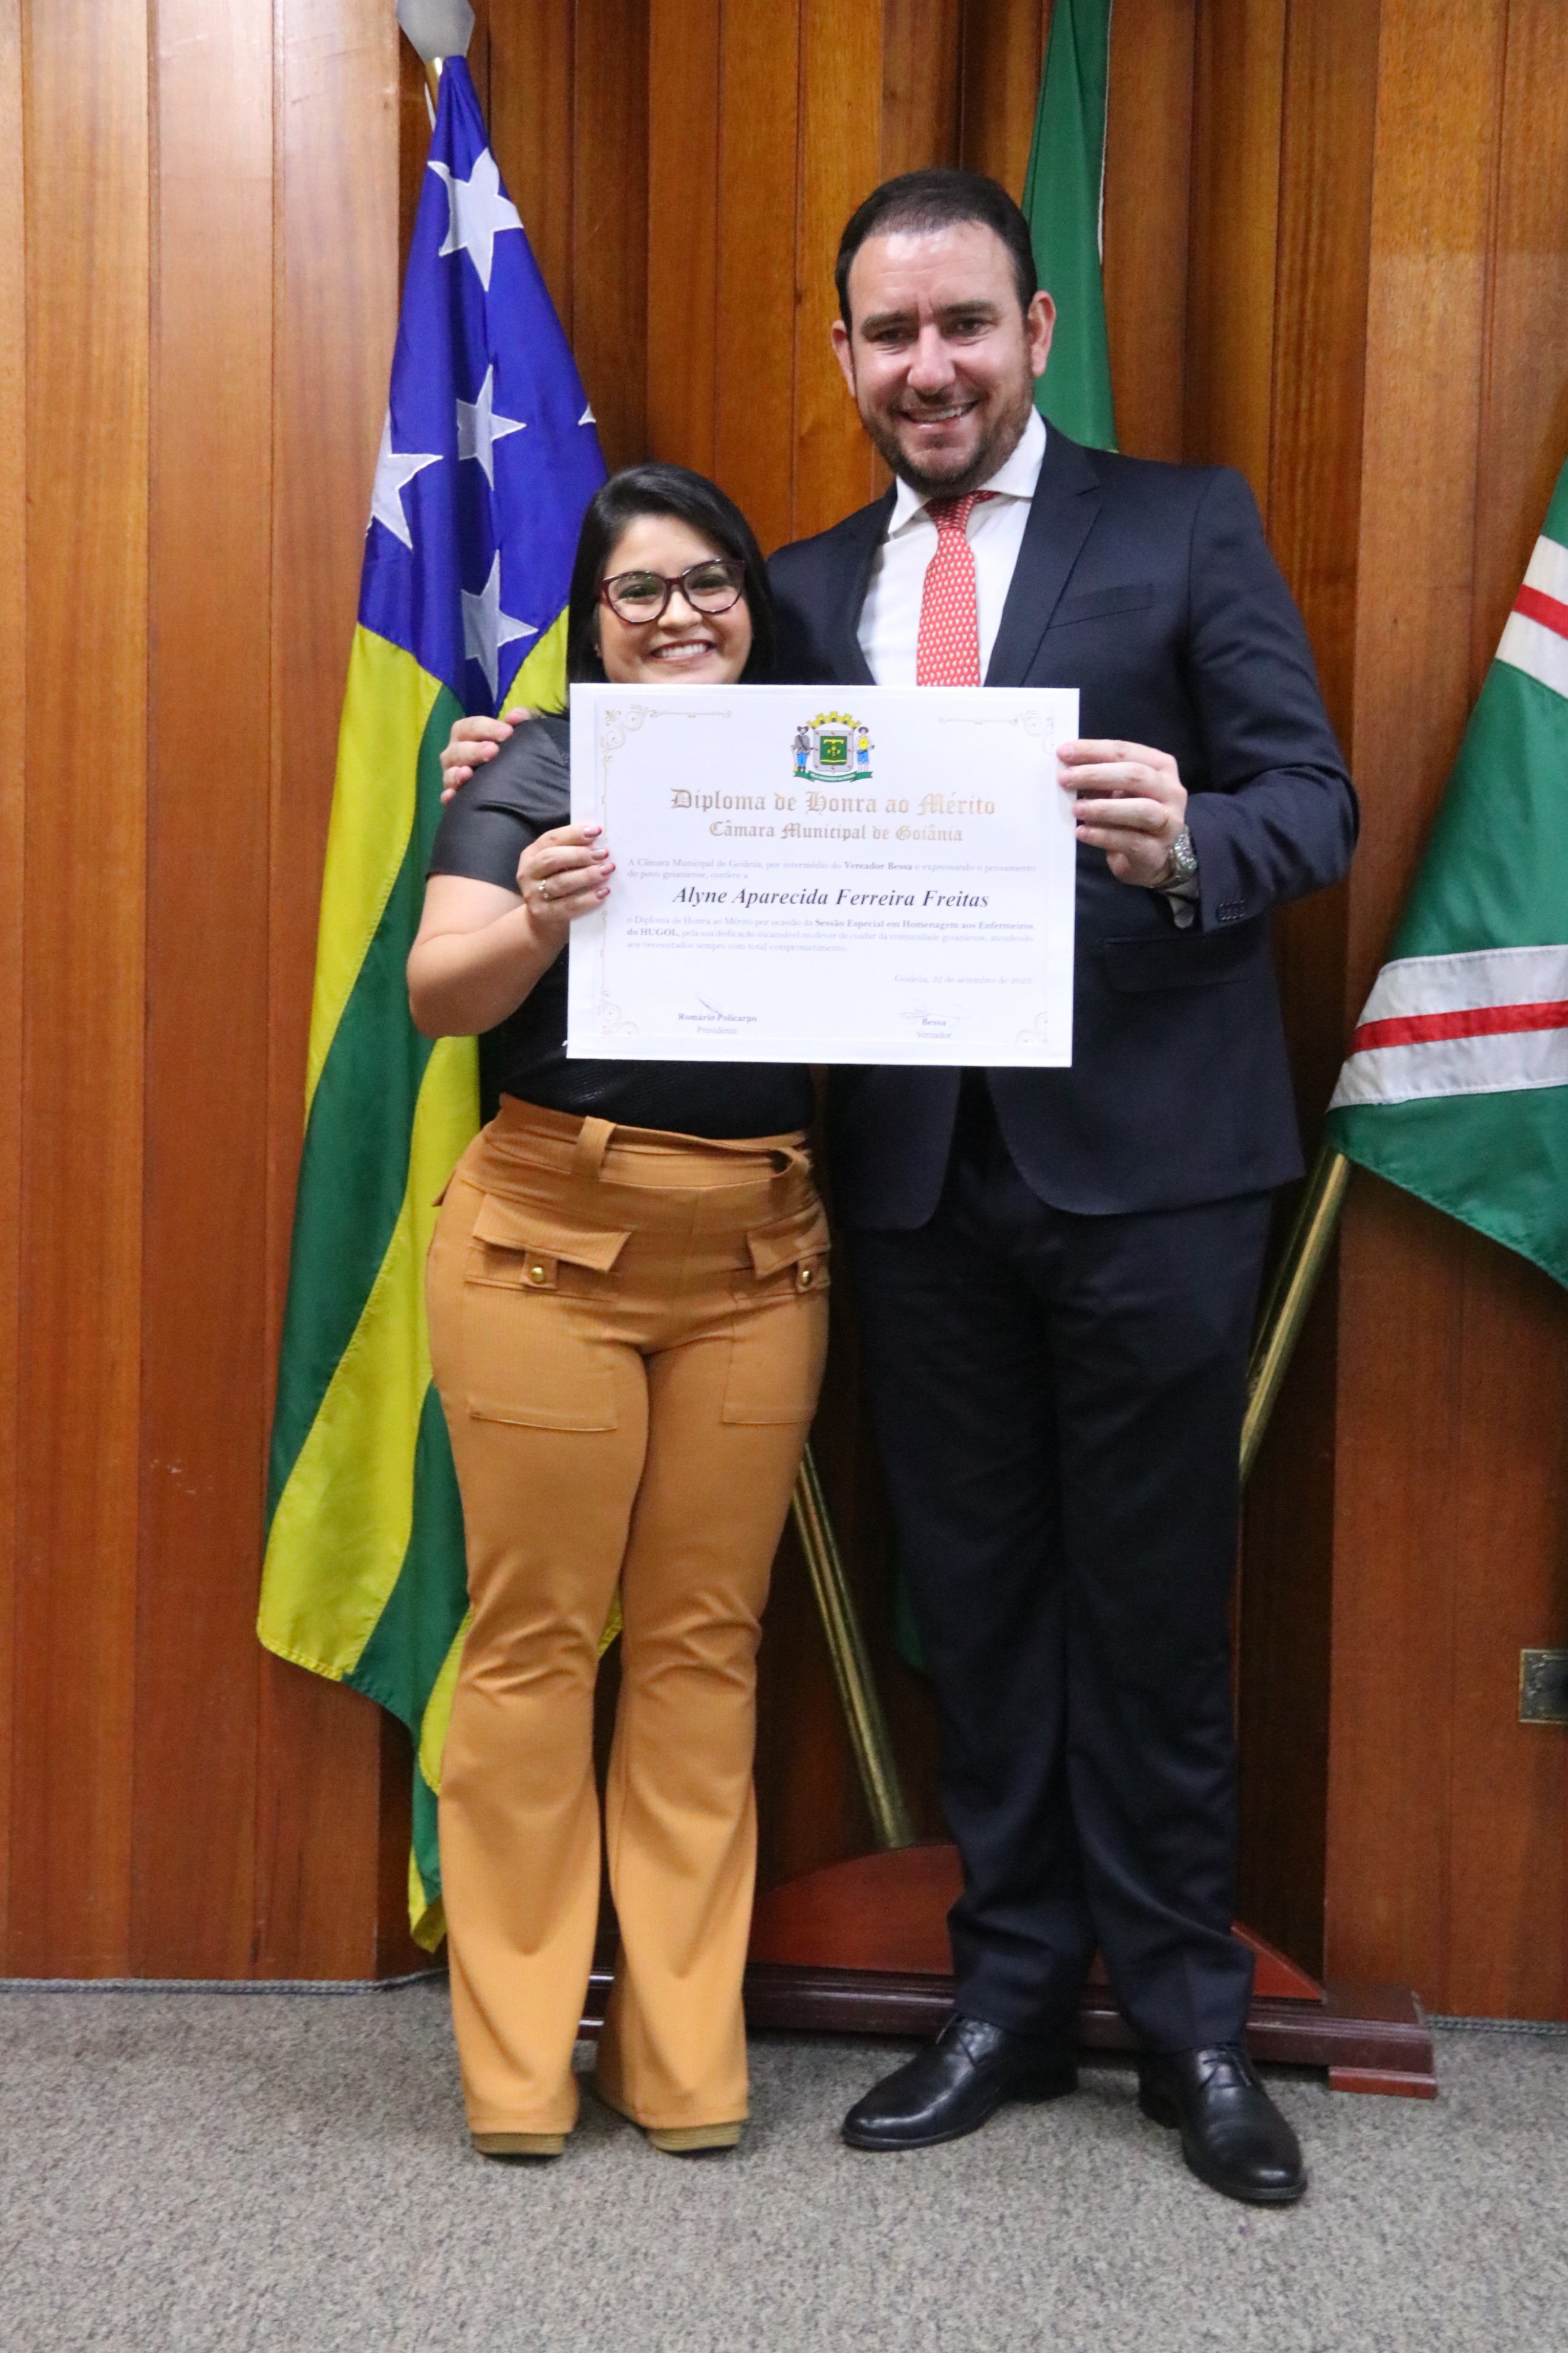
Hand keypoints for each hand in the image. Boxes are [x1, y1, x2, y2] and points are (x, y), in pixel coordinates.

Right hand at [439, 707, 534, 801]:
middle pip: (458, 750)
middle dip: (475, 750)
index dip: (487, 728)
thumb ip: (520, 719)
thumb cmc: (507, 751)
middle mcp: (455, 755)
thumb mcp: (515, 733)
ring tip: (468, 773)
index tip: (508, 732)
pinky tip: (452, 796)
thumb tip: (515, 717)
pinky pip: (446, 798)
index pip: (470, 727)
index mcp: (466, 736)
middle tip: (493, 751)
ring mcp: (452, 777)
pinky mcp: (454, 798)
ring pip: (449, 773)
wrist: (510, 782)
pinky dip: (448, 796)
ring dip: (457, 773)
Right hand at [516, 824, 612, 934]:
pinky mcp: (543, 913)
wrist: (544, 919)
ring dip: (587, 875)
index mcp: (531, 854)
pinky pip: (568, 905)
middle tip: (603, 854)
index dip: (573, 833)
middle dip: (580, 855)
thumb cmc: (557, 883)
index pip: (551, 839)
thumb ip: (572, 851)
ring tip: (607, 870)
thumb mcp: (559, 865)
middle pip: (552, 859)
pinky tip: (603, 892)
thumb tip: (599, 841)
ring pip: (561, 882)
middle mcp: (528, 873)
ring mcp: (533, 894)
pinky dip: (588, 899)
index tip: (596, 831)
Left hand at [1057, 739, 1186, 887]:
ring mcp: (1168, 823)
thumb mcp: (1117, 791)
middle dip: (1096, 775)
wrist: (1146, 857)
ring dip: (1104, 807)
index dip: (1093, 750)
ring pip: (1141, 809)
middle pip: (1135, 775)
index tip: (1063, 752)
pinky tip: (1082, 832)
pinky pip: (1130, 841)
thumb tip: (1067, 768)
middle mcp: (1171, 792)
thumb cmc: (1129, 816)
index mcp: (1161, 767)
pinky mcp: (1156, 851)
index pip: (1125, 752)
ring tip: (1076, 808)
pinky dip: (1103, 835)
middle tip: (1065, 779)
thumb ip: (1099, 778)